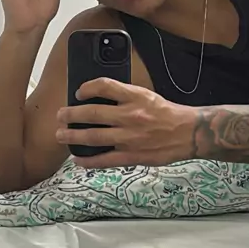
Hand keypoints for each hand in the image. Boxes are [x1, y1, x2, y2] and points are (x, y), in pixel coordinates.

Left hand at [56, 79, 197, 168]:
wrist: (188, 133)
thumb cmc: (167, 113)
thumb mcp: (147, 95)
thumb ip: (126, 96)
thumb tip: (100, 98)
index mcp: (135, 96)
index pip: (105, 86)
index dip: (87, 87)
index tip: (78, 92)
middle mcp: (130, 115)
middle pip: (93, 113)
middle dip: (72, 114)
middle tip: (61, 115)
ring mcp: (129, 137)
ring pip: (94, 136)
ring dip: (73, 136)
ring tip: (61, 135)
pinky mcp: (132, 155)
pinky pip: (104, 159)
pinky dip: (88, 161)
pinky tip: (77, 159)